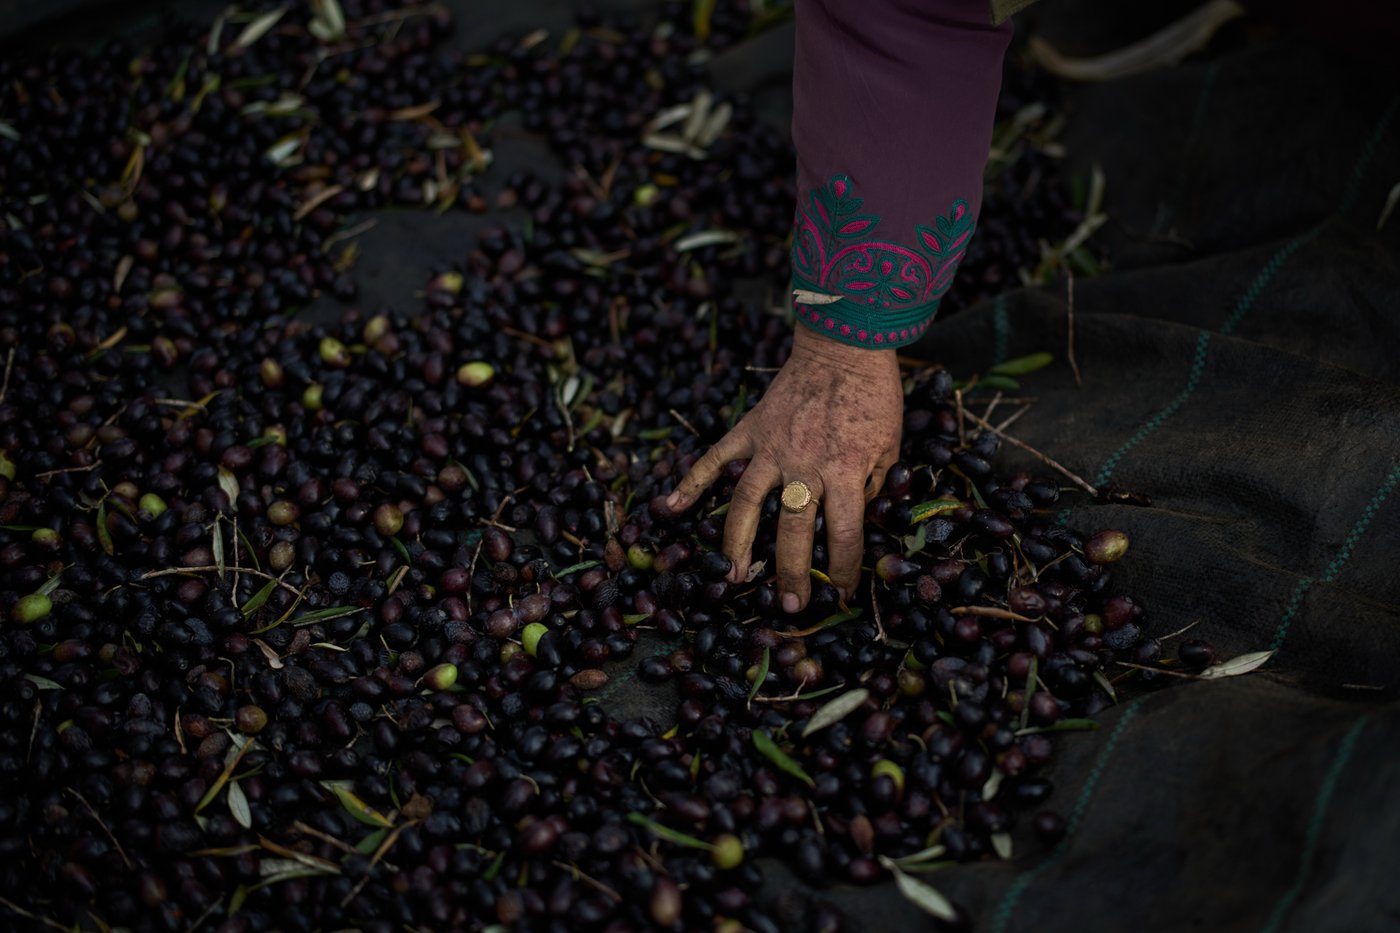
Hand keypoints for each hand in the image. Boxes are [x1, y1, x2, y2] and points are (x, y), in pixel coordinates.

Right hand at [666, 325, 903, 611]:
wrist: (844, 345)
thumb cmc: (873, 397)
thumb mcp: (890, 446)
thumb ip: (872, 487)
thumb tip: (857, 521)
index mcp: (844, 471)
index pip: (843, 534)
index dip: (842, 570)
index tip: (840, 593)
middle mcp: (803, 464)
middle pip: (791, 529)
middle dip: (790, 572)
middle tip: (788, 605)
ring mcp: (770, 447)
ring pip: (746, 502)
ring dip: (736, 542)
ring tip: (732, 575)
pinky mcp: (750, 429)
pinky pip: (715, 458)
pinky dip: (690, 482)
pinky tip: (671, 508)